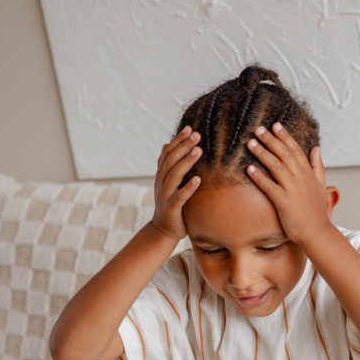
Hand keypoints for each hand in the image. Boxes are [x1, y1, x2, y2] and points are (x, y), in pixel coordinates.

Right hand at [150, 126, 201, 240]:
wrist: (163, 230)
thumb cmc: (171, 205)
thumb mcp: (169, 184)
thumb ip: (169, 166)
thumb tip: (168, 144)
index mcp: (161, 176)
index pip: (168, 153)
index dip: (177, 141)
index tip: (189, 128)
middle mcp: (161, 183)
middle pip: (171, 161)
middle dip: (183, 146)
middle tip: (197, 134)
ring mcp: (165, 196)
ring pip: (174, 176)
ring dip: (186, 162)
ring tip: (199, 150)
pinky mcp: (171, 209)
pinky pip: (179, 197)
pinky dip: (188, 188)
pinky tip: (198, 180)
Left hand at [245, 123, 331, 244]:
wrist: (317, 232)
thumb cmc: (316, 211)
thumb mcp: (321, 185)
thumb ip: (317, 165)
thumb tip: (316, 148)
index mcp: (308, 173)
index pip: (296, 149)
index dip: (285, 136)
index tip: (275, 125)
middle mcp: (301, 178)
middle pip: (284, 154)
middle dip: (270, 140)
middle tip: (257, 129)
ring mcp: (292, 190)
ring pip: (276, 166)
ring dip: (262, 153)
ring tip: (250, 143)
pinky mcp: (284, 202)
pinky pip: (269, 186)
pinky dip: (259, 177)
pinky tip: (249, 169)